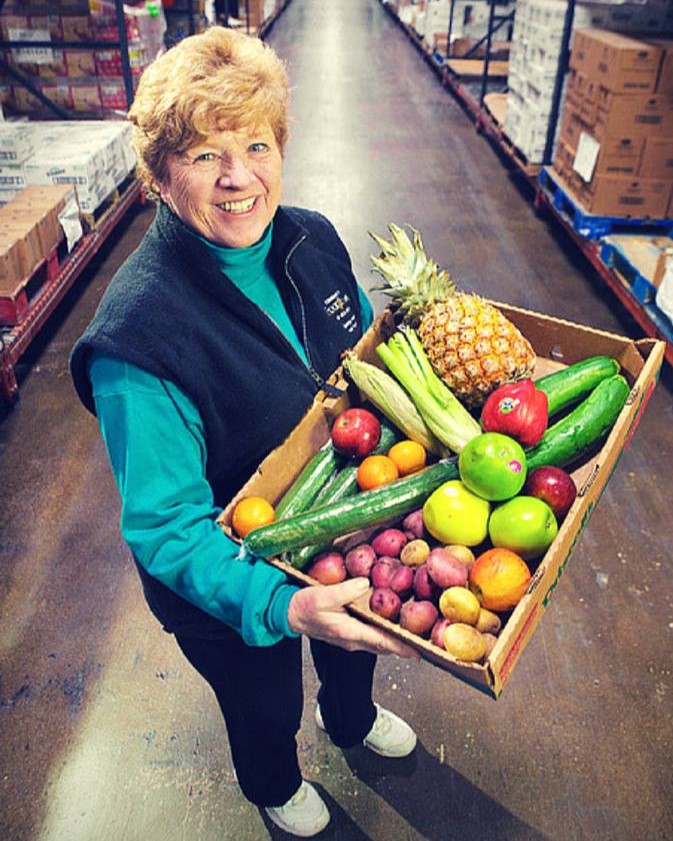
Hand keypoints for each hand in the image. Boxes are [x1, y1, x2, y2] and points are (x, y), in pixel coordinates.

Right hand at [287, 578, 419, 659]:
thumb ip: (345, 590)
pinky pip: (372, 636)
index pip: (382, 642)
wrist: (289, 613)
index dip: (402, 647)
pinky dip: (384, 634)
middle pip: (384, 645)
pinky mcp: (349, 633)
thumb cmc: (304, 606)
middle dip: (404, 644)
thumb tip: (365, 584)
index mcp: (349, 632)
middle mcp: (353, 640)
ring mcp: (351, 638)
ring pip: (379, 642)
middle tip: (423, 641)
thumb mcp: (322, 595)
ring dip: (395, 640)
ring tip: (412, 634)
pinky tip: (391, 623)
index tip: (419, 652)